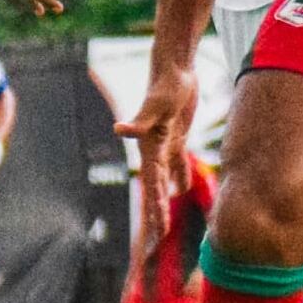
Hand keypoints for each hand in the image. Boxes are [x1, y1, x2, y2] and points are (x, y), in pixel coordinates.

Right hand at [114, 61, 198, 242]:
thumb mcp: (157, 104)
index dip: (156, 206)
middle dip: (158, 211)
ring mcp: (165, 142)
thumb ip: (139, 120)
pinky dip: (181, 176)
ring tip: (167, 220)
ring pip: (166, 178)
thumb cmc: (166, 84)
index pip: (152, 184)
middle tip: (160, 236)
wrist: (174, 66)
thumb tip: (118, 129)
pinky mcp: (176, 134)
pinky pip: (178, 161)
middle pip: (156, 187)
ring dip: (166, 198)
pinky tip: (184, 188)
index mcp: (149, 147)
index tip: (159, 229)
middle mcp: (154, 148)